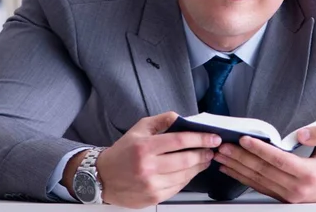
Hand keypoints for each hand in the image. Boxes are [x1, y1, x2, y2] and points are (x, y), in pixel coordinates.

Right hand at [91, 112, 220, 207]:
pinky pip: (177, 187)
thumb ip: (162, 120)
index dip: (200, 139)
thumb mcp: (140, 128)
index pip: (179, 141)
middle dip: (203, 154)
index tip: (213, 138)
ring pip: (184, 175)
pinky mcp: (153, 197)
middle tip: (212, 149)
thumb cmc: (123, 151)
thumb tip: (182, 118)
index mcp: (145, 147)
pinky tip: (190, 171)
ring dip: (198, 167)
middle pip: (185, 160)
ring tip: (204, 159)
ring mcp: (151, 184)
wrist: (103, 177)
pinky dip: (187, 178)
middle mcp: (147, 167)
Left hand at [213, 125, 315, 202]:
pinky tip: (232, 170)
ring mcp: (290, 197)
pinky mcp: (284, 198)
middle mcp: (298, 189)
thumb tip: (301, 133)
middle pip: (263, 171)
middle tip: (224, 146)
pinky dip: (243, 178)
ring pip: (258, 181)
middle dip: (241, 158)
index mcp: (310, 174)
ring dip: (237, 168)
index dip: (259, 149)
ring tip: (222, 157)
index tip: (245, 139)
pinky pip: (260, 187)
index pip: (278, 160)